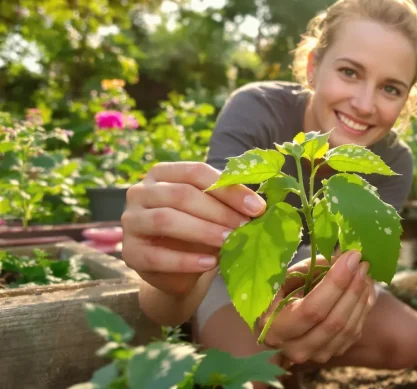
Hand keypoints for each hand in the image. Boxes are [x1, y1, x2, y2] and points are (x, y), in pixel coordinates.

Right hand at [121, 162, 265, 295]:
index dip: (229, 189)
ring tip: (230, 242)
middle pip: (181, 195)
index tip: (258, 208)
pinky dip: (186, 260)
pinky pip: (157, 256)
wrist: (176, 270)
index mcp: (162, 174)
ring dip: (203, 231)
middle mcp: (140, 192)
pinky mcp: (130, 252)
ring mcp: (131, 222)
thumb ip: (228, 204)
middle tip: (245, 227)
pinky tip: (210, 263)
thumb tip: (260, 205)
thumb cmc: (198, 232)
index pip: (196, 173)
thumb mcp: (213, 213)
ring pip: (166, 220)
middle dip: (219, 211)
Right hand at [260, 250, 376, 364]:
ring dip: (360, 296)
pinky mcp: (333, 353)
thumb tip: (345, 257)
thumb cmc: (282, 293)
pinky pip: (355, 332)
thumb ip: (313, 269)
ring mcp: (316, 355)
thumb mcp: (288, 277)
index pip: (312, 309)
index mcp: (275, 328)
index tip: (351, 257)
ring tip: (365, 272)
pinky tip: (365, 287)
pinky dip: (363, 307)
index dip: (335, 283)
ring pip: (348, 328)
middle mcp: (295, 349)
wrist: (282, 321)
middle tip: (362, 263)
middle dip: (352, 288)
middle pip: (334, 321)